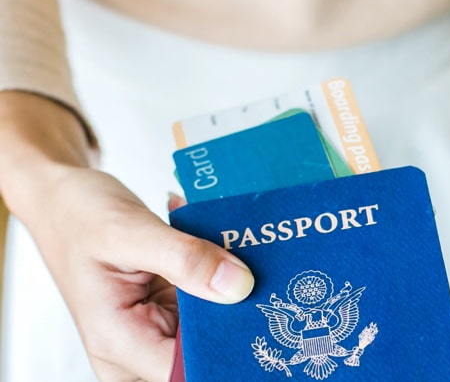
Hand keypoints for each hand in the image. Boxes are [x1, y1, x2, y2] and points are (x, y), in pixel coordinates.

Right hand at [0, 92, 254, 380]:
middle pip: (203, 356)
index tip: (264, 313)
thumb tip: (239, 286)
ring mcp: (154, 334)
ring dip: (233, 296)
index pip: (186, 371)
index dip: (227, 348)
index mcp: (118, 341)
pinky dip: (220, 281)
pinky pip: (208, 308)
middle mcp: (135, 350)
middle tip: (267, 278)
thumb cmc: (81, 215)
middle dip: (237, 319)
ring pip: (212, 332)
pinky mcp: (169, 315)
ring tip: (240, 254)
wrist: (65, 200)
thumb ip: (184, 258)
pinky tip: (222, 249)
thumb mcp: (129, 230)